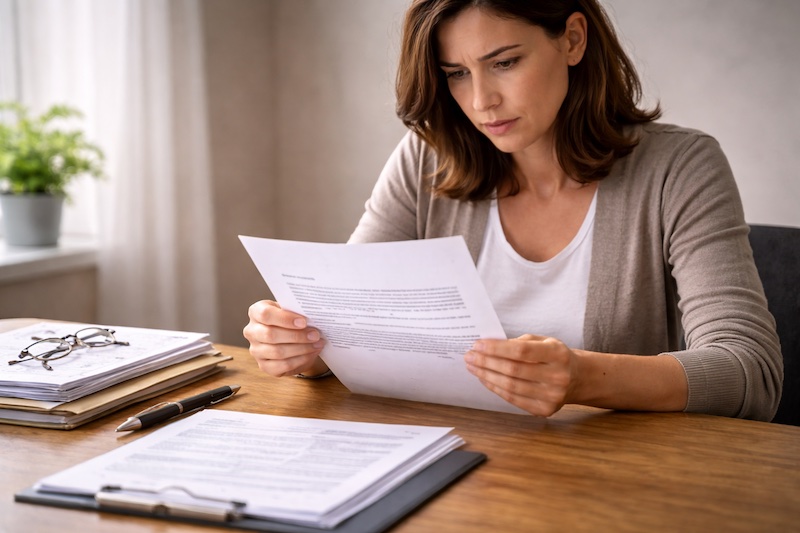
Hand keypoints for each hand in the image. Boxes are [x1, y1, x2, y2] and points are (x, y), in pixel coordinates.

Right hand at [243, 300, 326, 376]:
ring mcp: (256, 350)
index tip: (303, 322)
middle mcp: (252, 331)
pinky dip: (300, 360)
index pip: (265, 314)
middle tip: (315, 335)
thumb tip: (313, 318)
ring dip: (301, 348)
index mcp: (256, 312)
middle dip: (296, 336)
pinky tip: (311, 353)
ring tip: (317, 344)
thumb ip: (297, 312)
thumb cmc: (290, 320)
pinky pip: (282, 365)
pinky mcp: (264, 366)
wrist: (290, 337)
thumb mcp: (291, 311)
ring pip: (277, 352)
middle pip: (270, 334)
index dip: (285, 318)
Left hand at [464, 334, 578, 416]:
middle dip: (486, 362)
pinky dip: (495, 388)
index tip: (478, 344)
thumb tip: (488, 346)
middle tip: (469, 356)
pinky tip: (484, 379)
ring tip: (473, 367)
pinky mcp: (544, 410)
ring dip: (486, 376)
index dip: (496, 348)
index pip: (521, 351)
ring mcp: (552, 396)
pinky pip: (513, 399)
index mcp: (558, 354)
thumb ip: (519, 343)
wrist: (578, 378)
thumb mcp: (544, 341)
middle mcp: (557, 377)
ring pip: (510, 387)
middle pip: (513, 370)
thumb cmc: (555, 356)